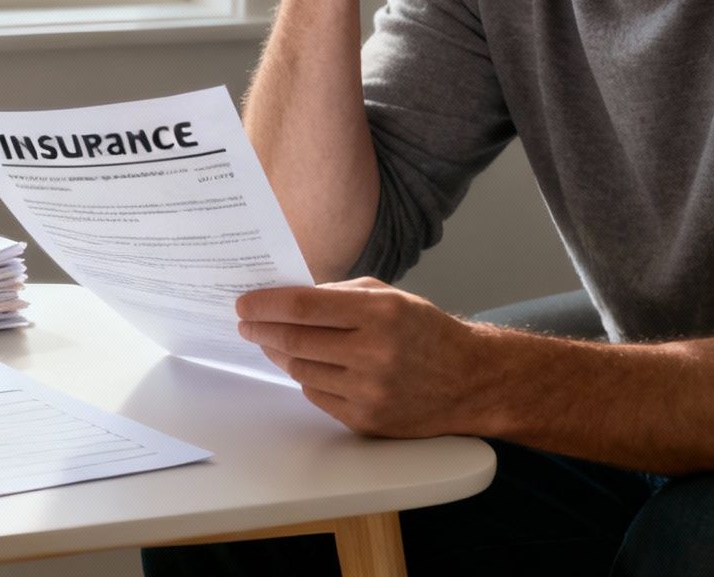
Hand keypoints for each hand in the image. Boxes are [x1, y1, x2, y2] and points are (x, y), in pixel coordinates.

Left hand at [236, 278, 492, 438]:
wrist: (469, 381)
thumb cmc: (425, 331)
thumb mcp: (389, 296)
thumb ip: (338, 293)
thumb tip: (286, 298)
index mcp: (379, 313)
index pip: (303, 306)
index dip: (265, 304)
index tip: (244, 303)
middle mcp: (373, 353)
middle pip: (294, 340)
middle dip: (261, 330)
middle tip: (246, 323)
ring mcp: (369, 391)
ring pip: (300, 370)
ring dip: (280, 354)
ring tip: (274, 342)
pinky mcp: (366, 419)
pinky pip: (316, 394)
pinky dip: (306, 377)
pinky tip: (308, 365)